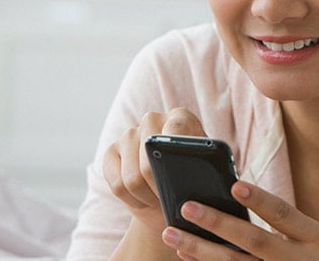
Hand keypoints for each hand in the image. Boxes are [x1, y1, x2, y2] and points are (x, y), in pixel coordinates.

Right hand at [103, 107, 206, 235]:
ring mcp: (129, 135)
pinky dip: (132, 200)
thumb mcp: (206, 177)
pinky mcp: (111, 152)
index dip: (176, 153)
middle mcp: (153, 120)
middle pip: (149, 159)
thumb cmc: (195, 183)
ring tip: (160, 200)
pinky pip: (117, 185)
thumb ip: (205, 171)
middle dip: (160, 187)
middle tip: (171, 199)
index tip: (181, 175)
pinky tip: (143, 200)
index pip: (177, 129)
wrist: (171, 195)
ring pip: (132, 178)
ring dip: (147, 198)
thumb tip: (192, 181)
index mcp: (181, 119)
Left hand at [161, 181, 318, 260]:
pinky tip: (185, 253)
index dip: (260, 200)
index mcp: (315, 238)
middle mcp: (298, 260)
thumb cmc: (310, 256)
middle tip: (187, 207)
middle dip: (218, 223)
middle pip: (253, 240)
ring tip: (171, 232)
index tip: (235, 185)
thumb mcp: (309, 237)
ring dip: (199, 247)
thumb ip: (281, 220)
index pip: (283, 214)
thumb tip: (231, 191)